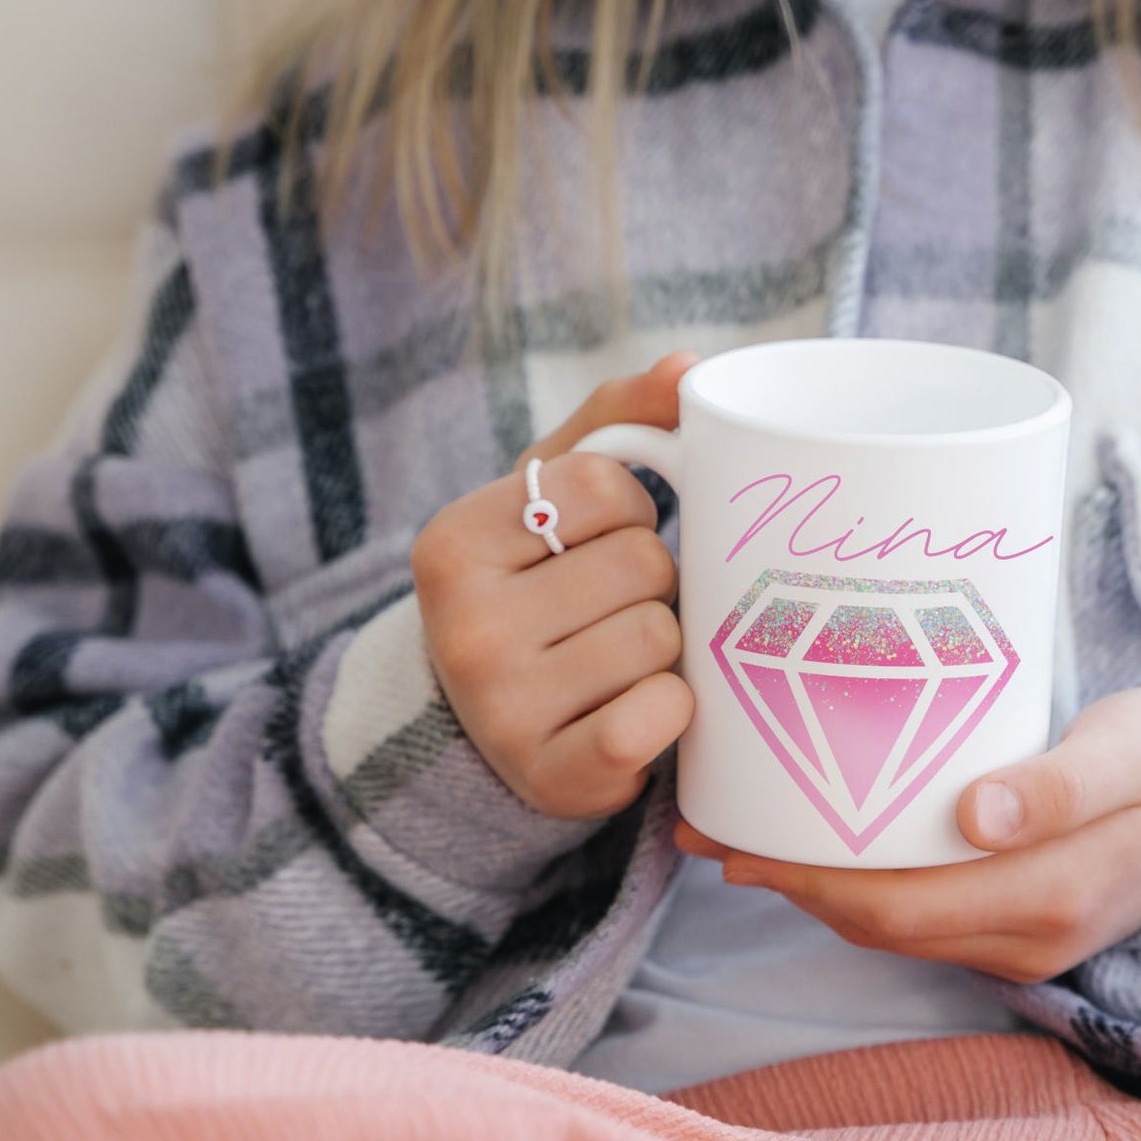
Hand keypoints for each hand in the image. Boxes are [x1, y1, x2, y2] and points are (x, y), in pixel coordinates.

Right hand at [410, 350, 700, 819]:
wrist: (490, 729)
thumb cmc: (539, 587)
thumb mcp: (551, 495)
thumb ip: (616, 422)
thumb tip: (688, 367)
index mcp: (453, 541)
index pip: (608, 486)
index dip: (630, 511)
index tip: (597, 542)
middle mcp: (463, 625)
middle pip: (644, 562)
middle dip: (652, 581)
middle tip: (612, 609)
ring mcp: (502, 707)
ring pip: (660, 636)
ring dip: (664, 647)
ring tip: (618, 659)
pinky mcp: (553, 773)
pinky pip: (663, 714)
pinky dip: (671, 711)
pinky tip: (634, 711)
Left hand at [674, 684, 1140, 983]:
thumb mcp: (1127, 753)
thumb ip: (1058, 785)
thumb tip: (974, 816)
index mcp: (1051, 901)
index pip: (900, 906)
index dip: (810, 879)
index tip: (739, 836)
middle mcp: (1028, 940)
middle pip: (881, 925)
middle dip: (789, 883)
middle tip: (709, 827)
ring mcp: (1021, 942)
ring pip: (893, 926)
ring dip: (814, 886)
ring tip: (740, 831)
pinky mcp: (1015, 925)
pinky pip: (919, 915)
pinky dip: (859, 883)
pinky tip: (819, 842)